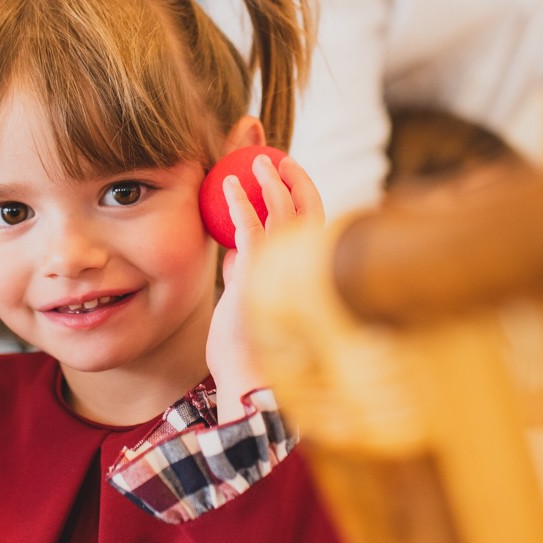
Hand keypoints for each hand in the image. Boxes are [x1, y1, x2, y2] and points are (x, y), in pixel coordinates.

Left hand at [205, 153, 323, 421]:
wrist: (247, 383)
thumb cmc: (248, 349)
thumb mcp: (248, 300)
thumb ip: (246, 271)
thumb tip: (234, 248)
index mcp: (304, 275)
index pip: (312, 225)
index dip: (302, 193)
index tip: (285, 172)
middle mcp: (302, 270)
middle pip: (309, 209)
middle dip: (295, 178)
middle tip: (274, 159)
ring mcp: (282, 272)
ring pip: (284, 211)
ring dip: (269, 181)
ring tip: (254, 161)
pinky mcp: (257, 276)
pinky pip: (250, 229)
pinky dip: (241, 203)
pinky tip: (230, 186)